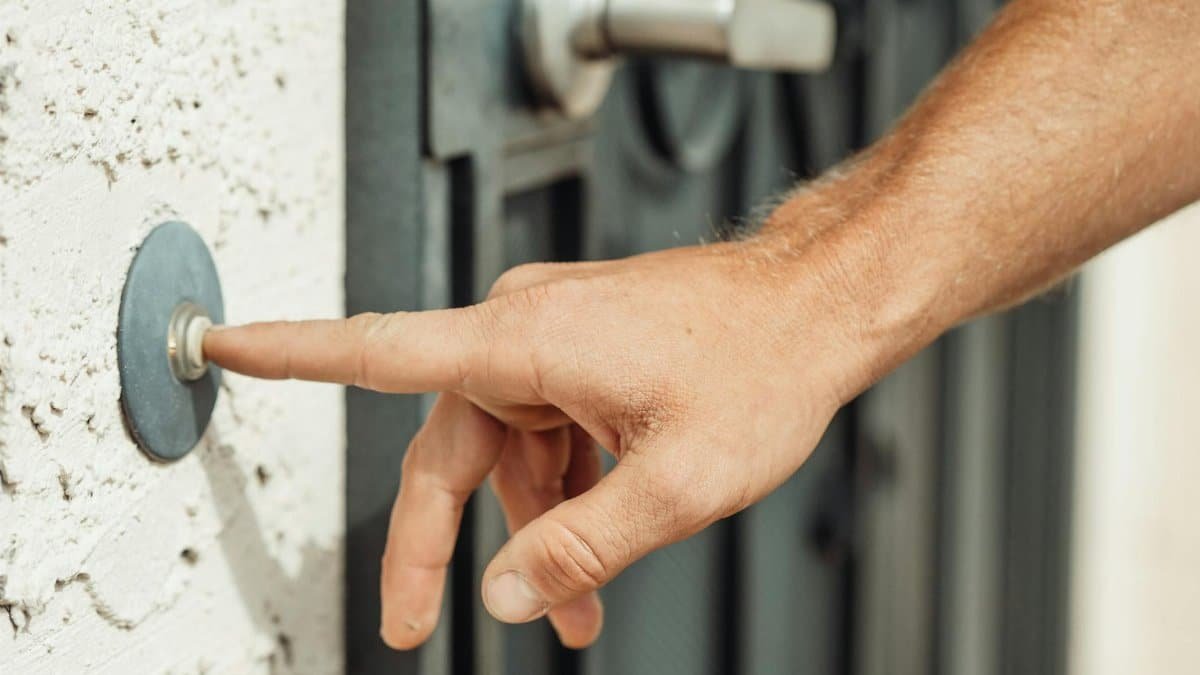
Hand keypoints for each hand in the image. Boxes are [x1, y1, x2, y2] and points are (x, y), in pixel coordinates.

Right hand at [204, 235, 891, 649]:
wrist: (817, 307)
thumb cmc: (762, 363)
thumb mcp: (676, 483)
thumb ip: (579, 544)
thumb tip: (502, 595)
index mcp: (526, 340)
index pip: (380, 348)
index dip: (291, 352)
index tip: (223, 340)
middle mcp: (526, 329)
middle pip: (449, 450)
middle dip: (439, 546)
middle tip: (417, 626)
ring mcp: (555, 339)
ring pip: (506, 453)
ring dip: (531, 531)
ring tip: (574, 608)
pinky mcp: (583, 352)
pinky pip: (545, 434)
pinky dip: (562, 493)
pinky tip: (593, 551)